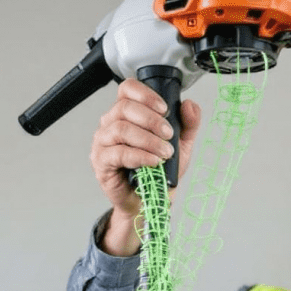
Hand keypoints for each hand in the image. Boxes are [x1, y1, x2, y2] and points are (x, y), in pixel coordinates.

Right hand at [90, 79, 201, 255]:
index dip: (146, 95)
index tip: (165, 109)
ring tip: (164, 152)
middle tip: (168, 135)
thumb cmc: (159, 172)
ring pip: (120, 129)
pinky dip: (139, 156)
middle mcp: (110, 124)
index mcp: (126, 114)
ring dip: (147, 139)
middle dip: (151, 120)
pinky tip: (153, 161)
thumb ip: (188, 124)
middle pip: (124, 108)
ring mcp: (102, 143)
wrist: (150, 201)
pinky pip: (117, 153)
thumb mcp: (180, 145)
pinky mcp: (101, 162)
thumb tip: (189, 105)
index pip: (127, 89)